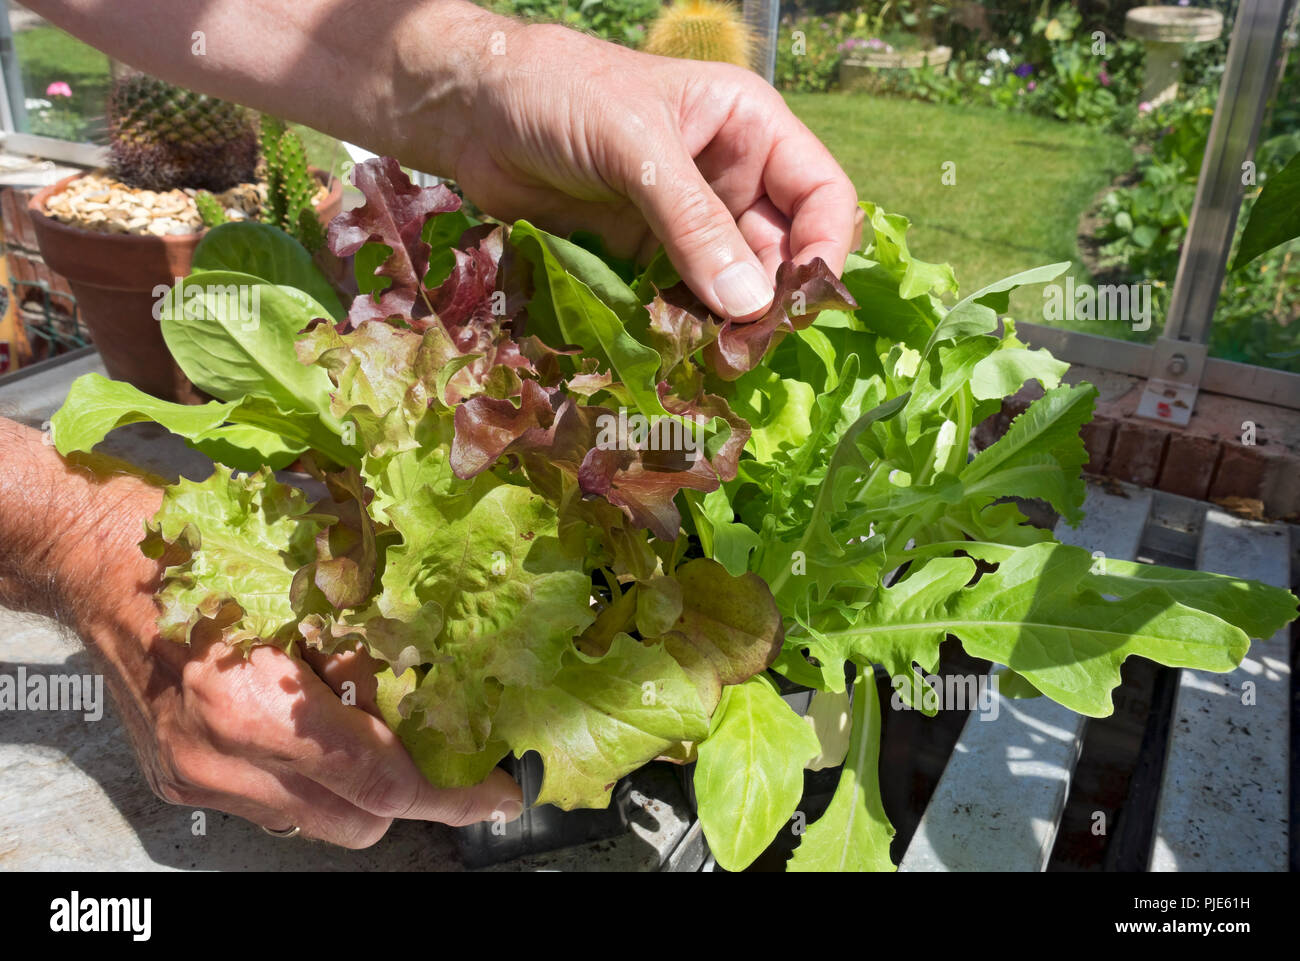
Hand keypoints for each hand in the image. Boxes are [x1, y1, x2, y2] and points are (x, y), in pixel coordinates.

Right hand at [56, 467, 521, 848]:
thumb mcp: (307, 587)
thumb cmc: (201, 550)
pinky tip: (303, 725)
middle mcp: (223, 761)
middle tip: (433, 749)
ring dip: (353, 788)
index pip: (381, 783)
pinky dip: (303, 777)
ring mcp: (196, 779)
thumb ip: (369, 649)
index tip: (494, 795)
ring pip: (313, 822)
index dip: (450, 794)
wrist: (94, 558)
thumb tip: (436, 682)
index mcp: (258, 709)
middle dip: (406, 796)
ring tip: (357, 724)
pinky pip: (269, 805)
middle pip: (356, 823)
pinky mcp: (178, 781)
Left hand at [433, 22, 861, 320]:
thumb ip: (693, 223)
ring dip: (727, 326)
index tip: (801, 301)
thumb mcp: (635, 146)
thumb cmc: (560, 94)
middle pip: (782, 253)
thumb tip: (751, 304)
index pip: (821, 194)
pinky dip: (682, 330)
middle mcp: (730, 180)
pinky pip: (680, 304)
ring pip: (733, 287)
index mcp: (749, 129)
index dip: (825, 247)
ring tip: (714, 360)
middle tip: (747, 348)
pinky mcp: (644, 260)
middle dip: (772, 300)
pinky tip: (674, 352)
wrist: (471, 113)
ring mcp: (686, 225)